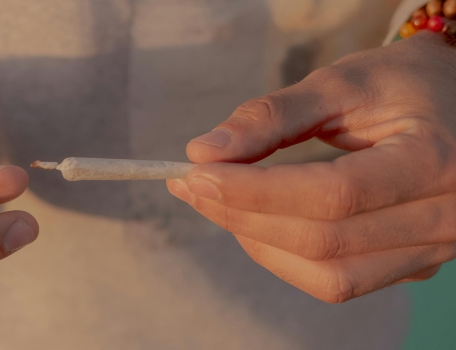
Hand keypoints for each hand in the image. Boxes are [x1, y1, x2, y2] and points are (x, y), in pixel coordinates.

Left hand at [168, 32, 455, 302]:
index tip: (196, 173)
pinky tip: (255, 223)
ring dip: (259, 244)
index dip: (255, 191)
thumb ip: (271, 116)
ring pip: (329, 276)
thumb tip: (202, 152)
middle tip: (191, 186)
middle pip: (324, 241)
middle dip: (242, 216)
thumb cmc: (403, 84)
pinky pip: (339, 280)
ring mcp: (433, 249)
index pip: (332, 195)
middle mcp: (445, 217)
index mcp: (434, 161)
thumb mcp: (342, 82)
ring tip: (216, 204)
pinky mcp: (414, 264)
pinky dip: (286, 257)